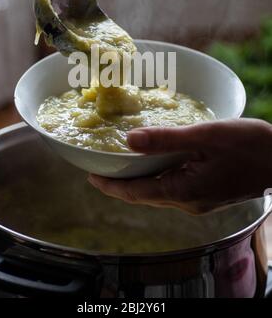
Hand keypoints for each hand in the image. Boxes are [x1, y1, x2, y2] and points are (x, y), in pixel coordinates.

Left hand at [88, 119, 271, 213]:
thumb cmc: (250, 146)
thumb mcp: (206, 136)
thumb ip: (166, 139)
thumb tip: (130, 141)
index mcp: (184, 191)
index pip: (136, 194)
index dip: (111, 187)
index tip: (91, 178)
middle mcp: (189, 203)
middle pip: (145, 196)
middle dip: (121, 186)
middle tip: (100, 171)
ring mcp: (200, 201)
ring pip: (159, 194)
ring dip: (138, 183)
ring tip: (122, 168)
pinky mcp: (209, 194)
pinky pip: (174, 190)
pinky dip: (157, 179)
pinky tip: (156, 165)